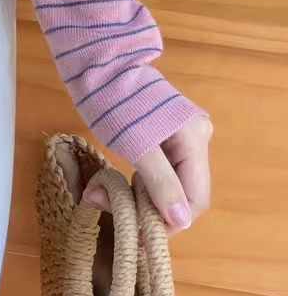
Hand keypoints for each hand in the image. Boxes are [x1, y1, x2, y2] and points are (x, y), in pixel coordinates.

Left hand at [82, 113, 213, 236]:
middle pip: (185, 191)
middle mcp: (197, 137)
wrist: (98, 61)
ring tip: (115, 202)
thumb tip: (180, 221)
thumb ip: (159, 183)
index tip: (142, 233)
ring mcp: (182, 134)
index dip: (172, 222)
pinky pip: (161, 168)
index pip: (195, 199)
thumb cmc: (115, 100)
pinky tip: (122, 187)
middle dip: (155, 209)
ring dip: (145, 197)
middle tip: (123, 217)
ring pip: (172, 180)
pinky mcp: (164, 132)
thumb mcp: (136, 145)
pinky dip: (142, 182)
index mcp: (195, 139)